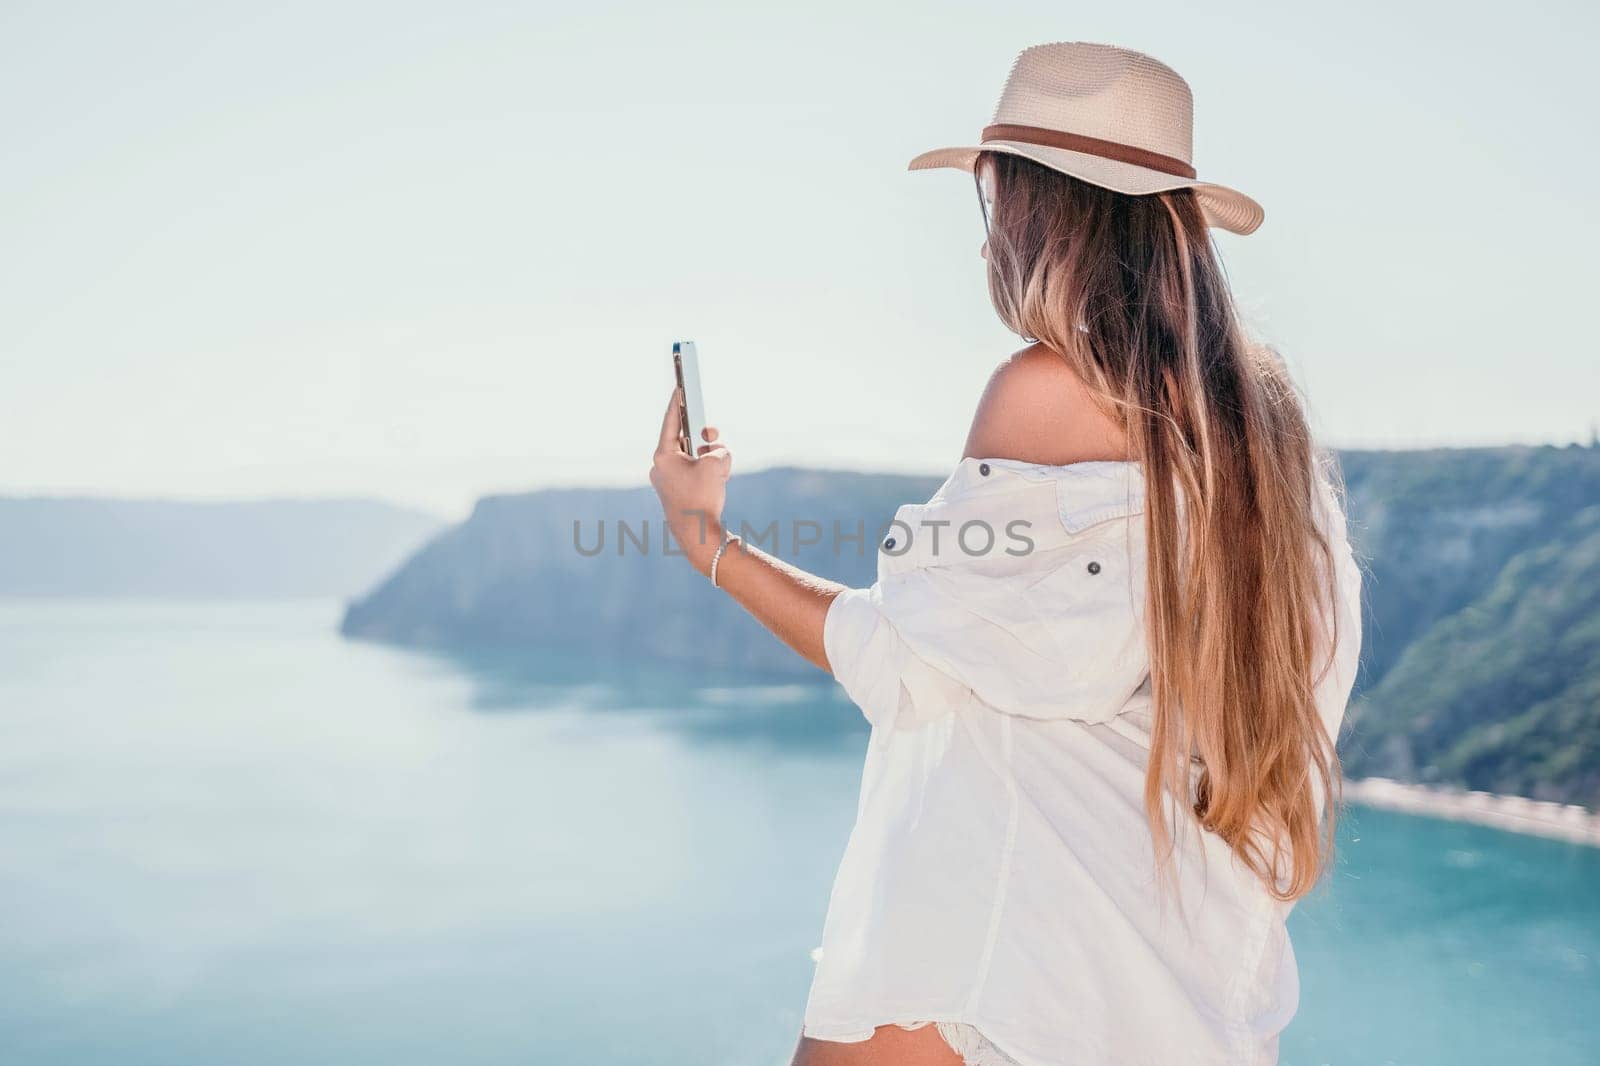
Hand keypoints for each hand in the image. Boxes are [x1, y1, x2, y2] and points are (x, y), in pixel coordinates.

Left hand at [649, 385, 732, 574]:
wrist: (697, 536)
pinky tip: (716, 484)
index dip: (678, 403)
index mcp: (663, 455)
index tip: (680, 388)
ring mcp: (668, 479)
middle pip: (685, 439)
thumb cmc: (702, 498)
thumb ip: (719, 449)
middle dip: (704, 440)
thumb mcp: (717, 464)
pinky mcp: (677, 491)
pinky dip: (709, 473)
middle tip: (711, 437)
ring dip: (711, 460)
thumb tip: (715, 453)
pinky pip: (695, 472)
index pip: (671, 421)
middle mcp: (661, 466)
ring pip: (694, 457)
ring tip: (719, 475)